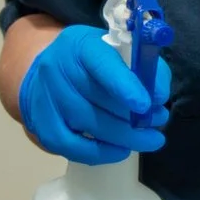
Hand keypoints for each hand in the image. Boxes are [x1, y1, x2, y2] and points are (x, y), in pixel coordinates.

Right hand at [17, 25, 172, 165]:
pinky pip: (69, 146)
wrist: (48, 71)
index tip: (147, 104)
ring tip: (149, 139)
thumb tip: (158, 96)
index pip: (101, 64)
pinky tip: (121, 151)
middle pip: (95, 100)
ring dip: (123, 137)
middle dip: (133, 117)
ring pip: (86, 124)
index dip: (124, 86)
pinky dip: (99, 153)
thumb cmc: (93, 60)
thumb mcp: (119, 50)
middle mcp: (56, 70)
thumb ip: (144, 67)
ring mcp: (45, 99)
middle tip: (159, 122)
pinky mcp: (41, 125)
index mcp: (80, 46)